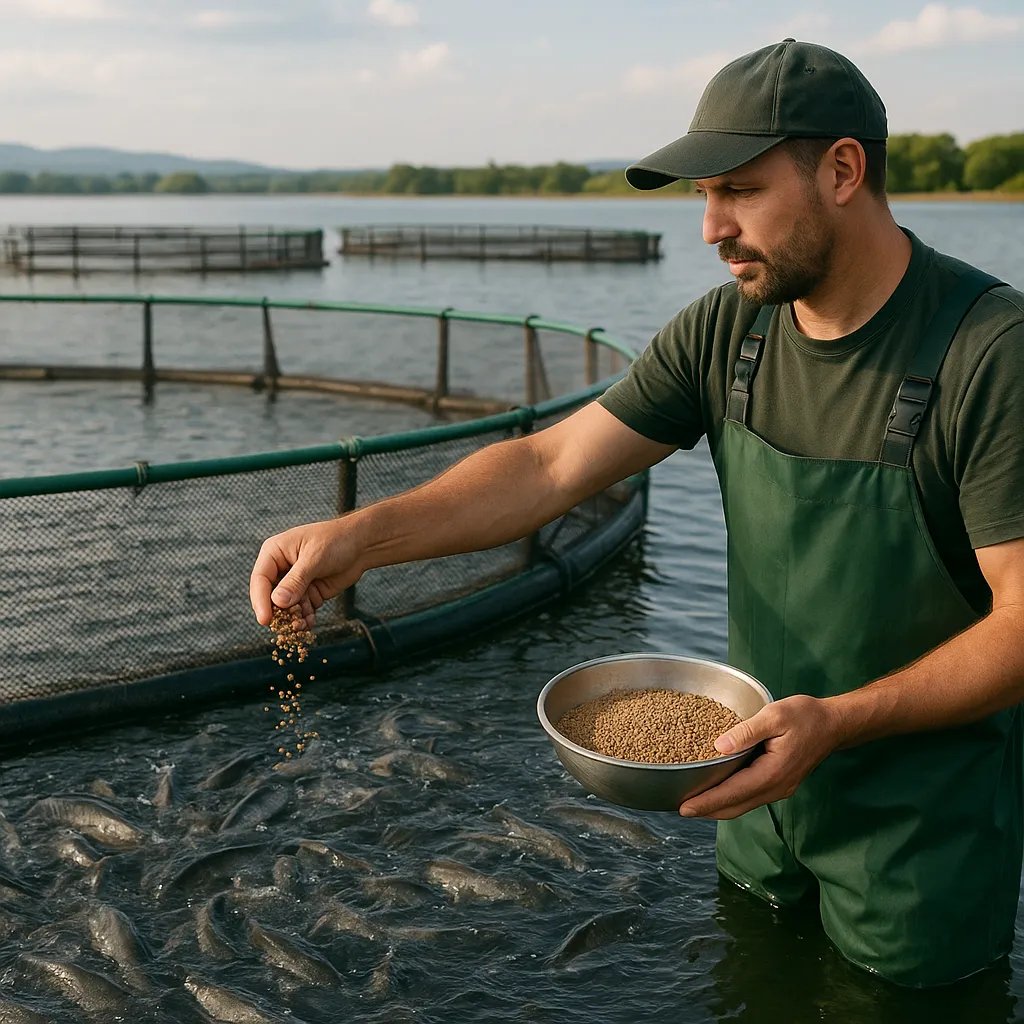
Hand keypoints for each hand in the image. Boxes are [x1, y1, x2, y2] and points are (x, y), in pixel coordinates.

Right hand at [249, 519, 362, 628]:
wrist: (362, 545)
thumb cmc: (336, 541)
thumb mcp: (315, 558)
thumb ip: (296, 580)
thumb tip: (278, 602)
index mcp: (275, 552)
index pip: (260, 579)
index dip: (260, 601)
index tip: (265, 620)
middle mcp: (281, 568)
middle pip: (271, 597)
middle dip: (279, 612)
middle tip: (288, 626)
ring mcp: (295, 582)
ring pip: (287, 607)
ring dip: (293, 618)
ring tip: (303, 626)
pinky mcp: (309, 593)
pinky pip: (302, 610)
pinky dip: (305, 618)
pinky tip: (310, 623)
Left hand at [678, 694, 846, 819]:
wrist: (834, 724)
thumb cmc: (805, 716)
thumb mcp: (774, 715)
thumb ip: (746, 731)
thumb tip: (718, 747)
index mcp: (773, 772)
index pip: (733, 793)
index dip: (707, 802)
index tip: (684, 807)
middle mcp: (776, 787)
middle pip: (736, 806)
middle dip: (707, 810)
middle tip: (680, 808)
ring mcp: (779, 788)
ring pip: (743, 805)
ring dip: (718, 807)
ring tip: (693, 803)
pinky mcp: (780, 784)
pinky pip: (751, 797)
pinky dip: (732, 799)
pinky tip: (718, 791)